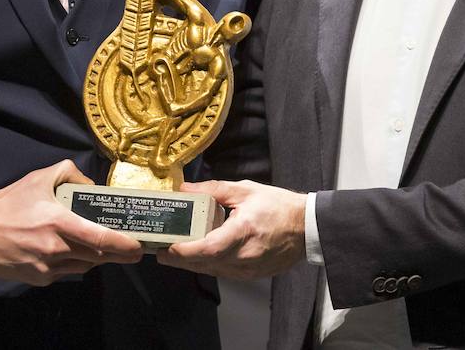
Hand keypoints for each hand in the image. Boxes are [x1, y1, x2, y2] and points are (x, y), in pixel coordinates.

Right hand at [0, 160, 144, 285]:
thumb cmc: (9, 202)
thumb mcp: (40, 177)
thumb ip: (70, 174)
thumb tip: (92, 187)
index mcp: (57, 222)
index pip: (99, 238)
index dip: (123, 244)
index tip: (138, 246)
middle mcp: (55, 248)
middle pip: (97, 256)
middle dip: (118, 254)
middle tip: (132, 250)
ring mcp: (46, 267)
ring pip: (84, 266)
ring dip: (97, 258)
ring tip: (105, 249)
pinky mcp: (38, 278)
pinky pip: (66, 272)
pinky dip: (75, 263)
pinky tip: (75, 253)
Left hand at [157, 179, 305, 278]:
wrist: (306, 227)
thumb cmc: (278, 206)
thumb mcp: (245, 190)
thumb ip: (213, 189)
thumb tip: (185, 189)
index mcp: (243, 232)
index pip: (208, 248)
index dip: (184, 251)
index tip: (166, 247)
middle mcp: (245, 255)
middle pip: (204, 263)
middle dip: (179, 259)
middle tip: (158, 252)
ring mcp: (248, 269)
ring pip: (212, 270)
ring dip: (191, 264)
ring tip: (172, 254)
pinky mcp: (251, 275)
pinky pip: (223, 272)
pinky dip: (208, 266)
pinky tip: (197, 258)